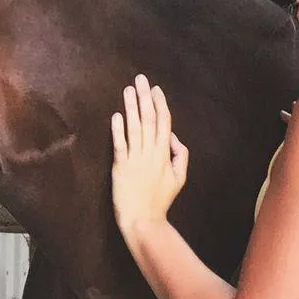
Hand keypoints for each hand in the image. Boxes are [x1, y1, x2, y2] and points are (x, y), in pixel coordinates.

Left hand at [111, 74, 188, 235]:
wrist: (143, 219)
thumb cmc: (161, 200)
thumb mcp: (180, 178)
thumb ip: (181, 156)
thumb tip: (175, 137)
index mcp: (164, 154)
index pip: (164, 122)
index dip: (160, 104)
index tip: (156, 90)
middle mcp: (150, 152)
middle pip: (149, 119)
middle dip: (145, 97)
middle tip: (141, 79)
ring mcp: (134, 158)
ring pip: (134, 127)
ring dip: (131, 107)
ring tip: (128, 89)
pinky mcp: (120, 166)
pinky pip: (120, 144)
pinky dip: (118, 129)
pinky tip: (117, 115)